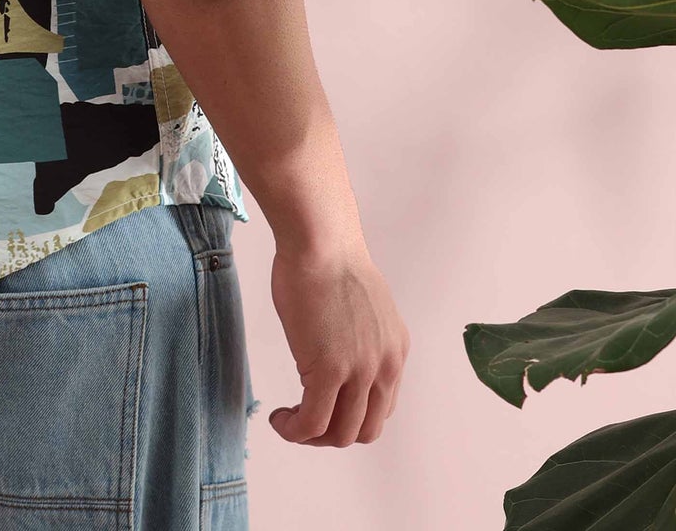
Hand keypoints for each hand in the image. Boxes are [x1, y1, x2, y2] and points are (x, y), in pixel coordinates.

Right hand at [267, 239, 408, 446]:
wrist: (320, 240)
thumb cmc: (328, 258)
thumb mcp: (361, 307)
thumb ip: (360, 337)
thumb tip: (339, 351)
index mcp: (395, 351)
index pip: (381, 408)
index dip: (351, 415)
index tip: (325, 406)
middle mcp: (385, 366)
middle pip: (365, 429)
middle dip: (333, 433)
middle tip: (305, 419)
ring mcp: (360, 371)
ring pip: (340, 433)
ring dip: (312, 436)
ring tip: (290, 421)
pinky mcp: (329, 370)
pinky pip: (313, 422)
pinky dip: (294, 429)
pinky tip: (280, 419)